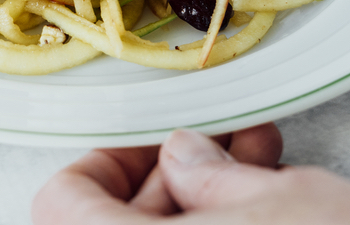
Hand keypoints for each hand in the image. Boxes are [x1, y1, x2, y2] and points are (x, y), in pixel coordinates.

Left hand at [31, 123, 349, 223]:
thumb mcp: (283, 202)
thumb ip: (213, 173)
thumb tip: (184, 155)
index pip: (66, 202)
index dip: (113, 160)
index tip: (161, 141)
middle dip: (172, 179)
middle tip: (221, 144)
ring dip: (207, 208)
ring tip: (260, 164)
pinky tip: (275, 207)